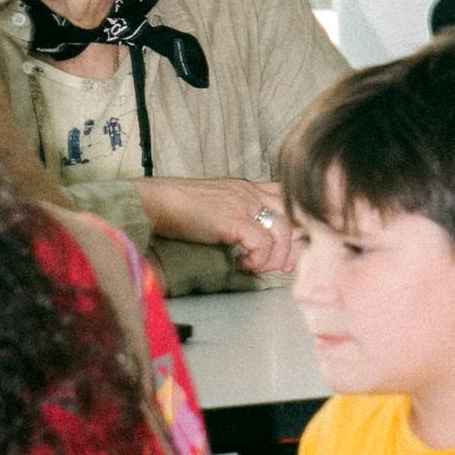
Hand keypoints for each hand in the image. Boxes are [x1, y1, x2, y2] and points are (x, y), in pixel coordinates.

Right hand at [151, 173, 297, 278]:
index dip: (296, 226)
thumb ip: (238, 215)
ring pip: (283, 231)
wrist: (157, 202)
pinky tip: (240, 264)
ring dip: (275, 256)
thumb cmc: (181, 208)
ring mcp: (244, 204)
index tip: (289, 249)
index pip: (288, 199)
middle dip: (294, 246)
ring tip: (257, 267)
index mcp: (249, 187)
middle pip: (294, 216)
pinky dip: (257, 260)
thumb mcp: (219, 204)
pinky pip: (262, 243)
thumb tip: (253, 242)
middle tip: (283, 266)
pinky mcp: (234, 219)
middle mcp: (251, 192)